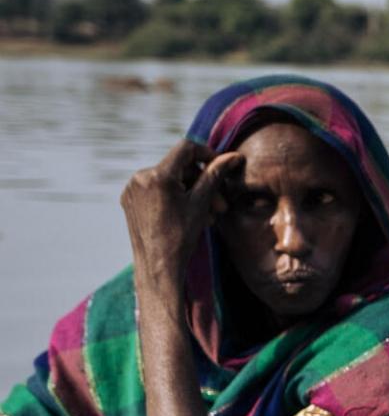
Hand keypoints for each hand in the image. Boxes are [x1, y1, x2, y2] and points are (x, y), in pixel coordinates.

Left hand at [121, 141, 241, 287]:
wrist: (157, 266)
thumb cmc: (181, 236)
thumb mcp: (202, 203)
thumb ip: (215, 175)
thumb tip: (233, 156)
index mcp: (157, 176)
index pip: (186, 149)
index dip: (207, 154)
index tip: (221, 166)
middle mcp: (140, 177)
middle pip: (179, 167)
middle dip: (202, 182)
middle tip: (220, 203)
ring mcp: (132, 189)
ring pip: (169, 179)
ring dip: (191, 192)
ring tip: (207, 214)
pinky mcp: (129, 200)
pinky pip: (156, 189)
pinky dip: (174, 197)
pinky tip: (189, 214)